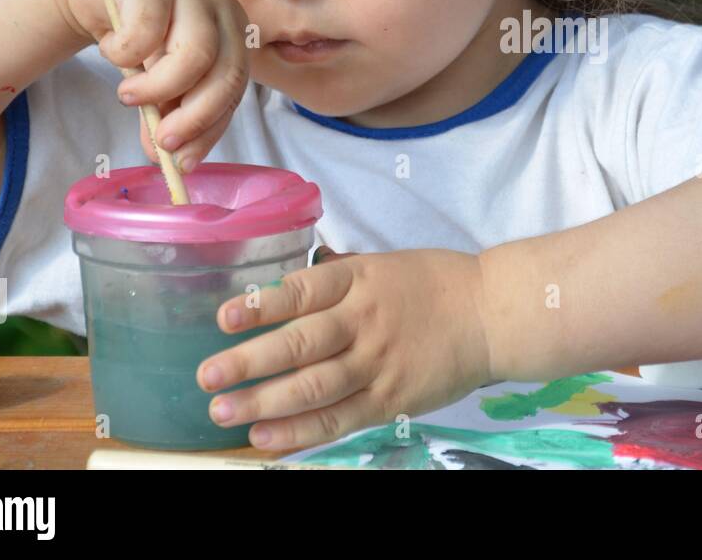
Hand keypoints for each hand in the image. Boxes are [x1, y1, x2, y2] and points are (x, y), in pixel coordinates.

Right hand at [60, 0, 250, 171]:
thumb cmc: (136, 34)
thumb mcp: (156, 80)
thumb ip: (166, 114)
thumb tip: (168, 159)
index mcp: (233, 34)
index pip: (236, 89)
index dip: (211, 129)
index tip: (183, 162)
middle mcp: (222, 7)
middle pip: (227, 73)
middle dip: (195, 117)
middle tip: (161, 140)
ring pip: (196, 54)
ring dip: (158, 88)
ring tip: (128, 96)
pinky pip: (146, 30)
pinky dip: (124, 53)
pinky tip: (112, 52)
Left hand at [196, 247, 494, 450]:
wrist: (493, 315)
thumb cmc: (435, 284)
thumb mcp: (384, 264)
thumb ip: (337, 279)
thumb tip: (284, 289)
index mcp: (361, 281)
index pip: (302, 291)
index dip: (261, 305)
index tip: (224, 317)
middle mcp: (365, 321)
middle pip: (299, 344)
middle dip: (247, 362)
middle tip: (207, 376)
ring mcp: (378, 363)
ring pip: (313, 387)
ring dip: (263, 401)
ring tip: (222, 410)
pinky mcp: (391, 399)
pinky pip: (338, 418)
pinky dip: (300, 430)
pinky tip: (266, 436)